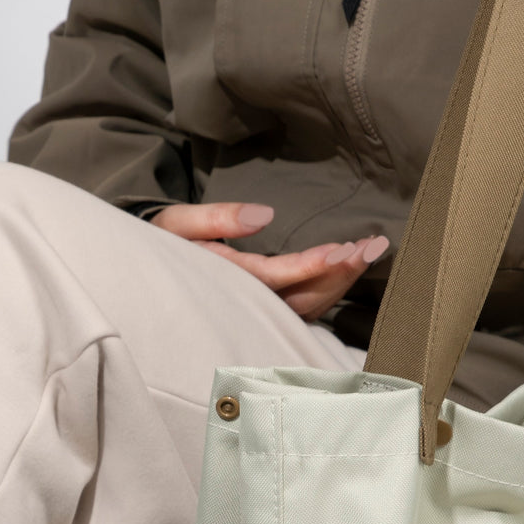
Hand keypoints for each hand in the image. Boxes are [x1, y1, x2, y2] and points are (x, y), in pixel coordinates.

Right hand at [150, 202, 389, 318]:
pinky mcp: (267, 307)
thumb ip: (216, 217)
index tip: (342, 250)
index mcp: (226, 280)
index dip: (310, 267)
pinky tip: (352, 265)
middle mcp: (247, 302)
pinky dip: (333, 286)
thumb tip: (264, 215)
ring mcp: (259, 309)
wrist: (149, 267)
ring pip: (311, 305)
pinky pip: (307, 304)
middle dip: (341, 273)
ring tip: (371, 252)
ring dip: (343, 281)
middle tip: (374, 245)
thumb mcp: (177, 223)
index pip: (276, 278)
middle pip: (304, 297)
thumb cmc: (162, 242)